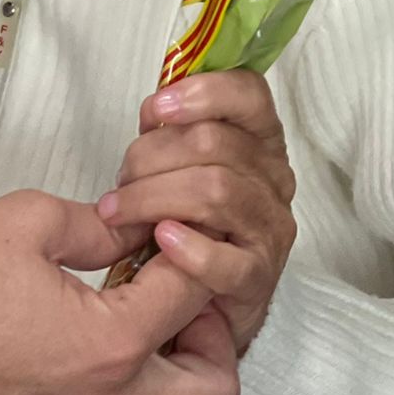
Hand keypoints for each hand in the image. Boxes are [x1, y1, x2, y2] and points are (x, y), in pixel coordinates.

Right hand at [0, 189, 238, 394]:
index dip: (191, 251)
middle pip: (214, 388)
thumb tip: (135, 227)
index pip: (192, 295)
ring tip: (166, 356)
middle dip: (211, 333)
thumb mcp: (32, 219)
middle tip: (180, 297)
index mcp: (109, 342)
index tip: (172, 235)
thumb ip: (100, 225)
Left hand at [96, 71, 296, 352]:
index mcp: (259, 140)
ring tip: (119, 212)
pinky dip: (189, 247)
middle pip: (215, 143)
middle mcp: (274, 178)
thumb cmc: (190, 220)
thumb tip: (155, 112)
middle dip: (152, 156)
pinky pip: (227, 260)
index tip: (157, 108)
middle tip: (119, 180)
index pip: (250, 94)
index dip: (204, 91)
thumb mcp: (181, 165)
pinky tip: (160, 240)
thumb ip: (171, 132)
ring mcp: (271, 228)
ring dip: (154, 197)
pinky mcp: (260, 278)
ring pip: (216, 190)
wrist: (208, 303)